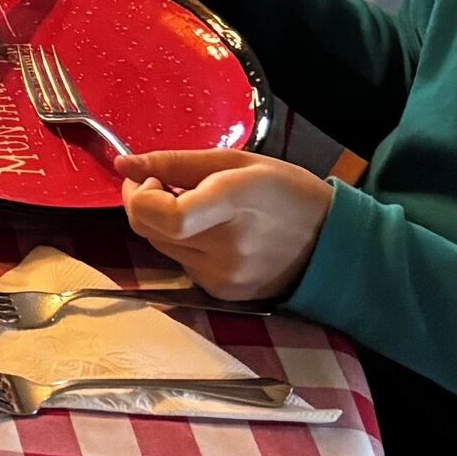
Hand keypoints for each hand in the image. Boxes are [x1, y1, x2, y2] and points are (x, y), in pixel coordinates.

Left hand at [120, 155, 331, 303]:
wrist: (333, 244)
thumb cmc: (287, 193)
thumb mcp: (237, 162)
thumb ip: (175, 162)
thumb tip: (123, 163)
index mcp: (233, 204)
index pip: (165, 215)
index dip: (140, 195)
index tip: (148, 178)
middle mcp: (226, 247)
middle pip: (149, 230)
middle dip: (143, 203)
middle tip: (161, 183)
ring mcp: (223, 276)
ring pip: (160, 247)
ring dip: (164, 223)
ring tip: (196, 206)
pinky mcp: (222, 293)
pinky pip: (181, 263)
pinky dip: (184, 244)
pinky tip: (212, 231)